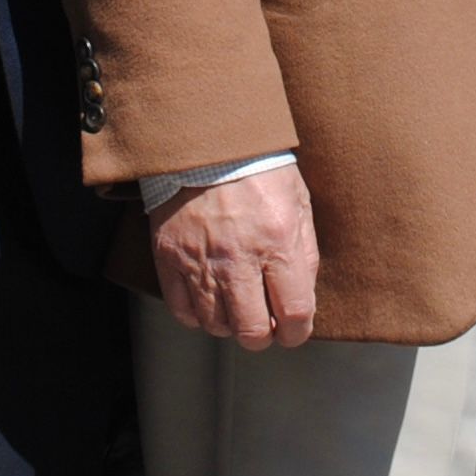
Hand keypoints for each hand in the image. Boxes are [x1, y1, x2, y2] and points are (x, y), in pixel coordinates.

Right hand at [150, 163, 319, 349]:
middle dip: (263, 336)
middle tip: (264, 324)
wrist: (206, 139)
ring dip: (230, 324)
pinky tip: (208, 301)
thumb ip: (305, 252)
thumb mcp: (299, 201)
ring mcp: (200, 259)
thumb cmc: (259, 168)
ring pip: (216, 324)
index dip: (297, 332)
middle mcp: (238, 256)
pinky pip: (183, 310)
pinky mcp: (170, 256)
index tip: (293, 329)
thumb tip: (303, 296)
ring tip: (236, 306)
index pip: (293, 313)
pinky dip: (197, 315)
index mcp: (277, 240)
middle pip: (251, 330)